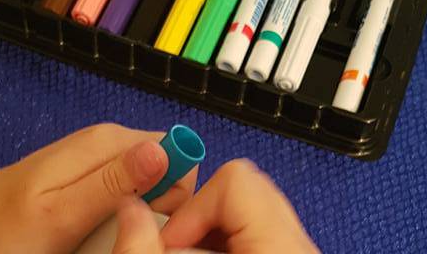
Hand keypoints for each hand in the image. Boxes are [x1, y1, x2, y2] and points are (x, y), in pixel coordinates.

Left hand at [0, 124, 197, 253]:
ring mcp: (101, 155)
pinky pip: (130, 188)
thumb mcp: (62, 214)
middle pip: (169, 166)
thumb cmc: (6, 228)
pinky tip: (100, 233)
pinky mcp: (93, 170)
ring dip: (143, 211)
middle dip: (161, 203)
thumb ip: (114, 182)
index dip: (176, 191)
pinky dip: (125, 212)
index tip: (152, 223)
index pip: (180, 152)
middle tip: (124, 236)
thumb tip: (165, 152)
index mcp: (110, 142)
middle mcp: (112, 140)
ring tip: (108, 237)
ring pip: (152, 179)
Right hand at [112, 159, 318, 253]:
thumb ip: (143, 247)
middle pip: (243, 187)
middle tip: (176, 250)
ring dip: (209, 232)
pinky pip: (257, 231)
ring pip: (250, 209)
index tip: (169, 241)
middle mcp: (296, 244)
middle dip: (198, 218)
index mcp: (280, 245)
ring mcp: (296, 250)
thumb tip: (130, 207)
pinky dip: (226, 243)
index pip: (235, 179)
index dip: (192, 206)